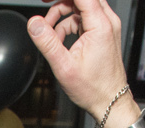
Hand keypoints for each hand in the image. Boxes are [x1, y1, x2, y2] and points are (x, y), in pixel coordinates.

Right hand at [28, 0, 140, 127]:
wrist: (110, 101)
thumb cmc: (93, 88)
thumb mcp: (64, 66)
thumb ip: (47, 42)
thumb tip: (34, 23)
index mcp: (100, 25)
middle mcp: (107, 21)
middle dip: (61, 1)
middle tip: (44, 4)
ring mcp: (107, 25)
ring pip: (82, 5)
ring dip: (63, 13)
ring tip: (50, 33)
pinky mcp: (104, 31)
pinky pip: (84, 16)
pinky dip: (69, 23)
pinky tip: (60, 39)